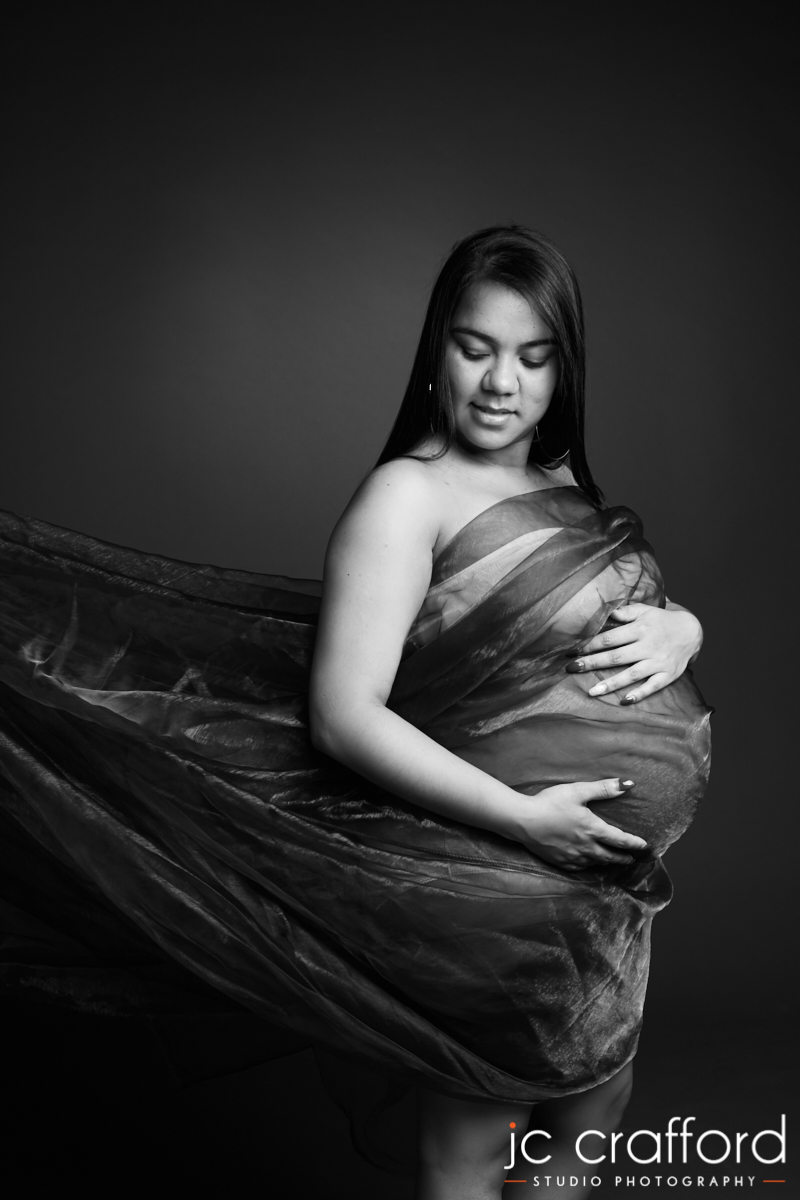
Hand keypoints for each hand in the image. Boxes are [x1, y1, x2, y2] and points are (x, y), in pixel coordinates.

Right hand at [501, 778, 647, 869]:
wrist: (522, 820)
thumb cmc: (550, 802)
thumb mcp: (578, 791)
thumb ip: (603, 789)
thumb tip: (628, 785)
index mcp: (592, 829)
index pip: (620, 840)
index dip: (633, 843)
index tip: (643, 846)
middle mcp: (585, 846)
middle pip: (609, 856)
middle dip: (622, 858)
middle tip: (631, 860)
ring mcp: (571, 856)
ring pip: (594, 863)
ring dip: (606, 863)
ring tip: (611, 861)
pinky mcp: (559, 861)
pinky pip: (578, 867)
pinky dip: (587, 866)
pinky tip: (587, 863)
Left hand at [566, 602, 702, 703]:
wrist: (692, 631)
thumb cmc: (661, 621)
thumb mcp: (645, 611)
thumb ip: (625, 612)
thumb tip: (605, 612)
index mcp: (640, 629)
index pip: (610, 638)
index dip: (590, 645)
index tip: (572, 651)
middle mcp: (648, 646)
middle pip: (616, 657)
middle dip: (592, 663)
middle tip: (572, 669)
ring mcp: (658, 662)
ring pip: (631, 674)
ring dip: (611, 683)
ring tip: (592, 692)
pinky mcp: (668, 675)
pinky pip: (652, 686)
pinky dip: (640, 694)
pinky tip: (625, 701)